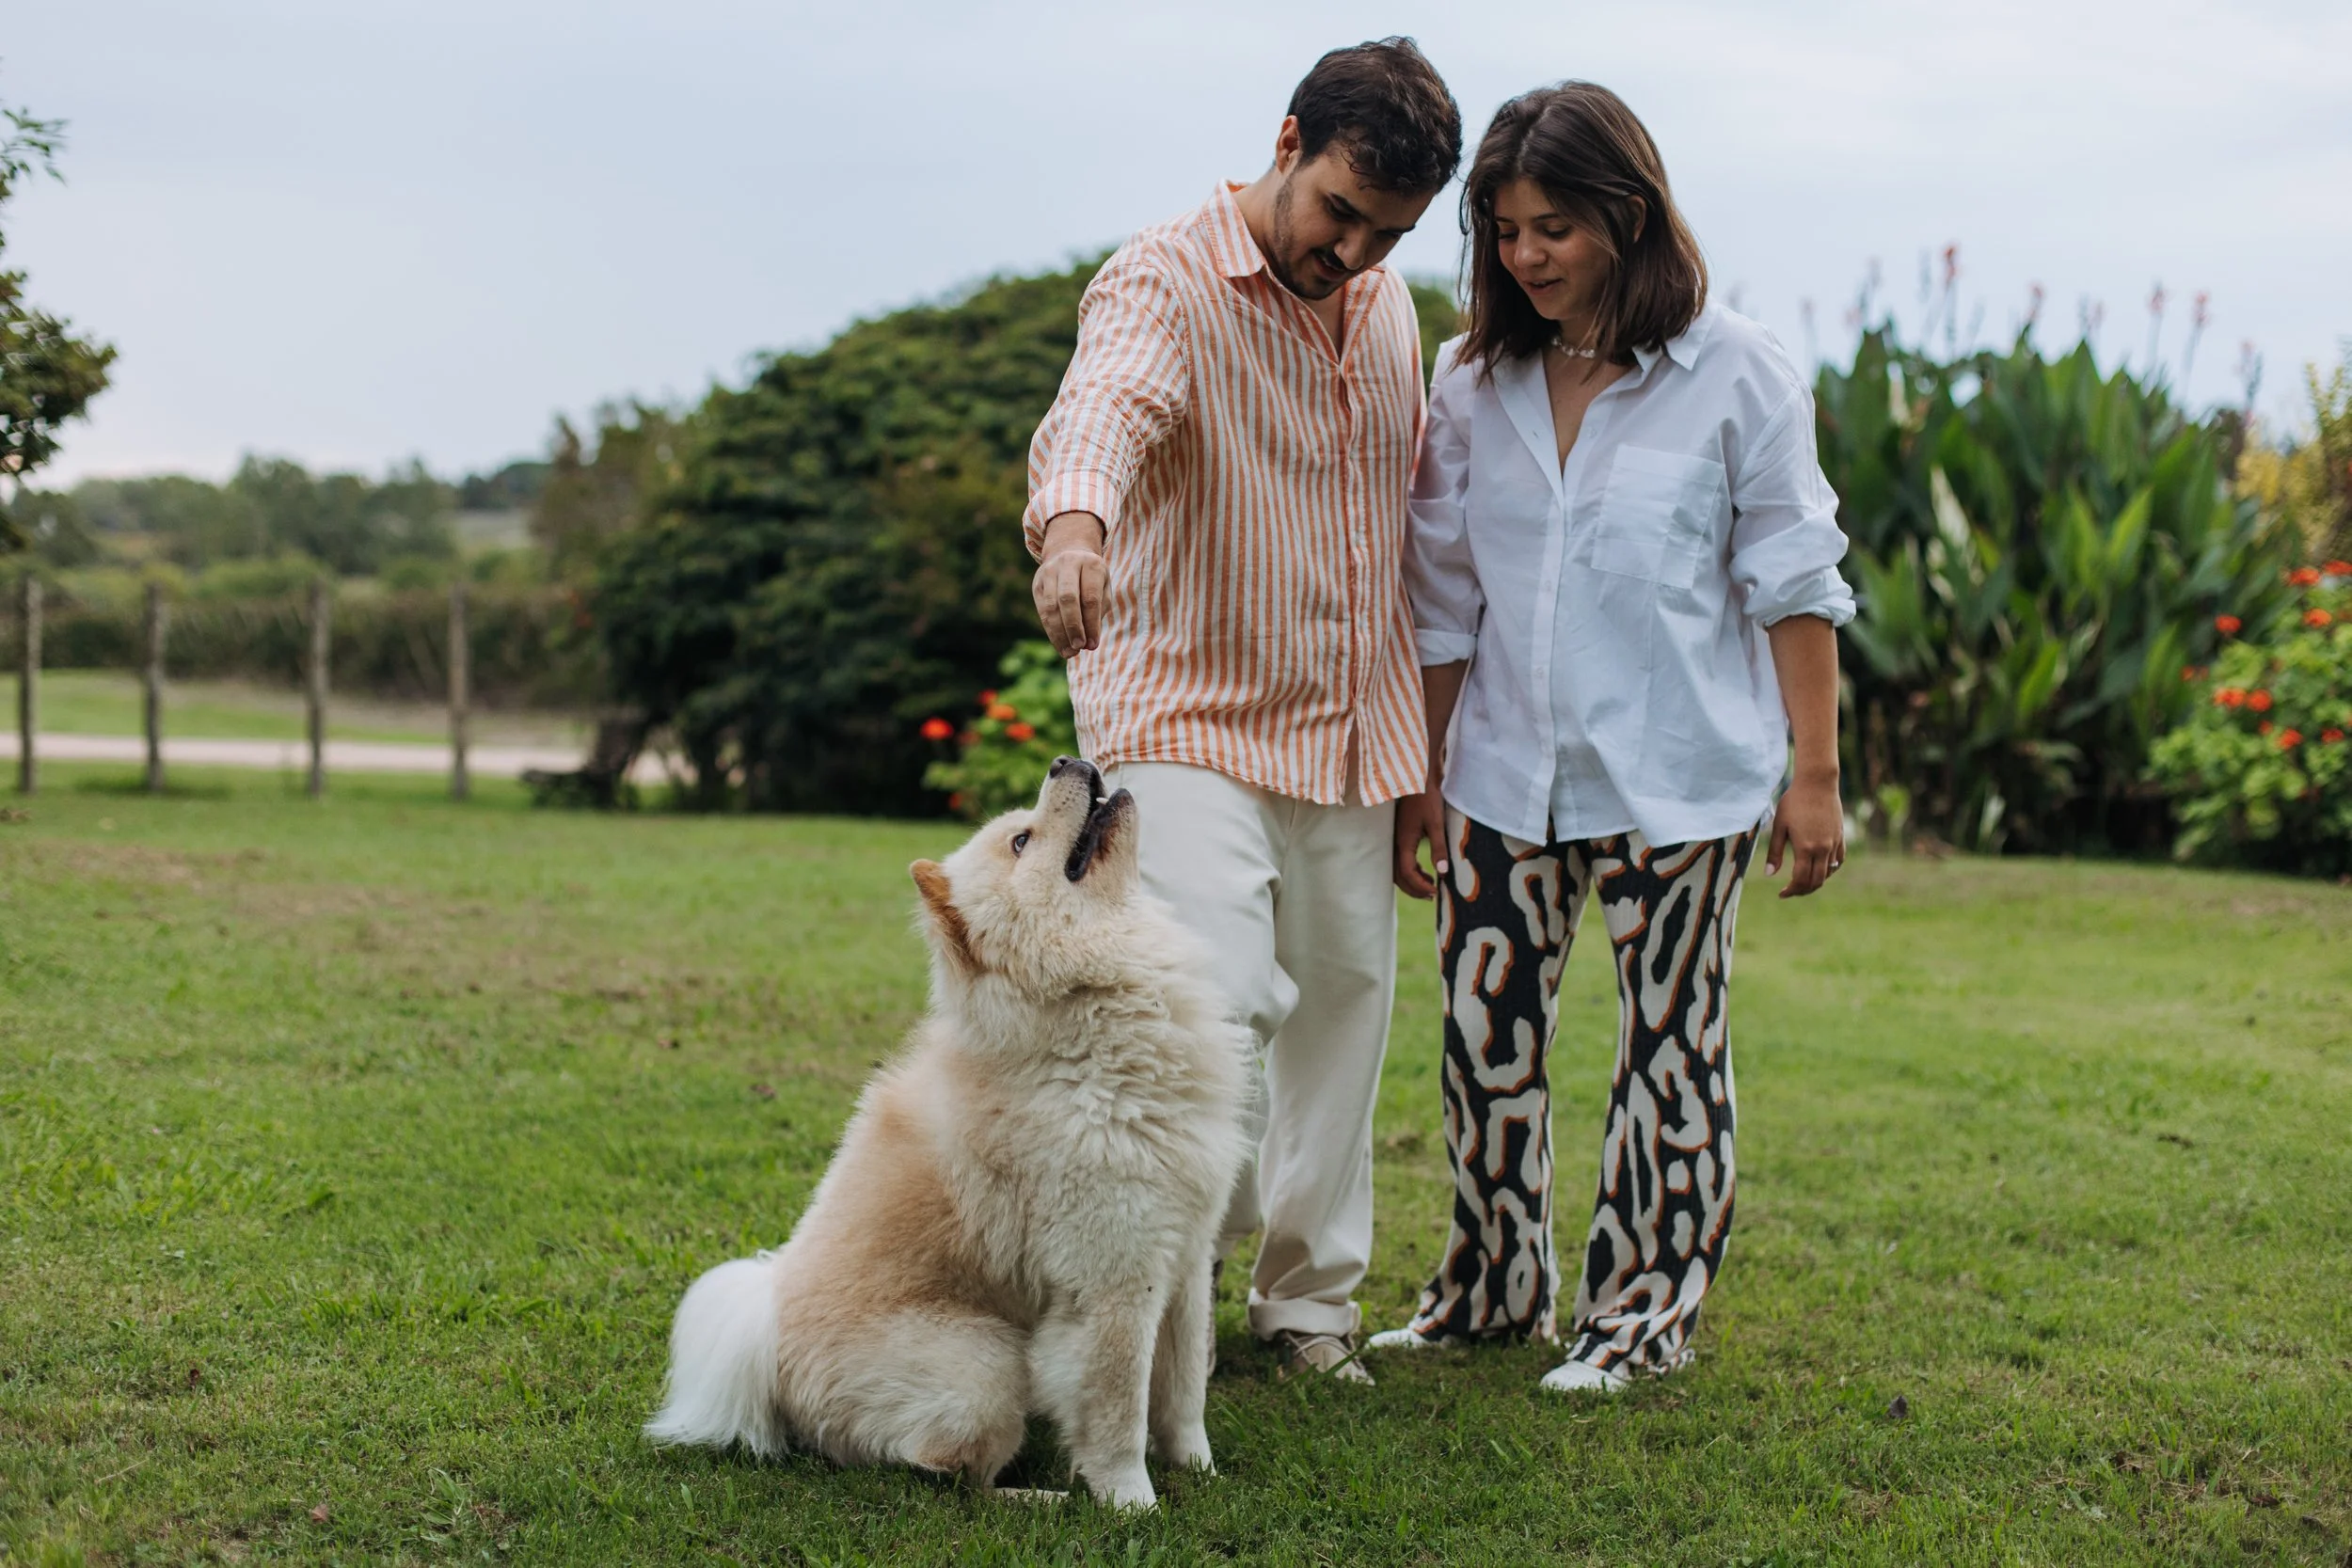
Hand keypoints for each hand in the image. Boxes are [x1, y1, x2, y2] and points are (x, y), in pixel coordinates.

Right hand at [1031, 511, 1106, 656]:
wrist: (1069, 552)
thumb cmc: (1092, 578)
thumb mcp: (1103, 588)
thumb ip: (1099, 611)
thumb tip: (1089, 642)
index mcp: (1090, 564)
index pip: (1090, 597)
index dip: (1091, 623)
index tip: (1093, 645)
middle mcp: (1067, 564)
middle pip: (1067, 599)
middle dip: (1073, 626)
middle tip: (1079, 647)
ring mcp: (1049, 572)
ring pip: (1051, 606)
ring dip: (1059, 633)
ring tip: (1069, 653)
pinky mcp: (1037, 584)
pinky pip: (1042, 610)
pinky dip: (1051, 631)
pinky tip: (1060, 645)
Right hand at [1393, 790, 1449, 898]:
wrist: (1416, 778)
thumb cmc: (1427, 798)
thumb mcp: (1436, 823)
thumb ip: (1439, 848)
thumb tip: (1443, 872)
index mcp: (1403, 842)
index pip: (1407, 873)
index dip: (1420, 886)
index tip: (1435, 892)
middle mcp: (1395, 844)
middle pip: (1398, 876)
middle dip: (1414, 889)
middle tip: (1432, 896)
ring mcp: (1394, 840)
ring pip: (1397, 870)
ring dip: (1411, 881)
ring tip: (1430, 886)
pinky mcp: (1398, 836)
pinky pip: (1399, 860)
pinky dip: (1410, 871)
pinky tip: (1424, 870)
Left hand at [1766, 773, 1844, 897]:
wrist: (1817, 783)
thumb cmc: (1794, 802)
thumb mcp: (1779, 826)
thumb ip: (1775, 852)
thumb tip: (1769, 874)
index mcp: (1805, 848)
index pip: (1800, 880)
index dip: (1791, 891)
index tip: (1782, 893)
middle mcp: (1823, 849)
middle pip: (1816, 881)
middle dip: (1803, 891)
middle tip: (1791, 891)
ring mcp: (1834, 843)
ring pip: (1828, 873)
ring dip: (1816, 882)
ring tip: (1803, 882)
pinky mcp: (1840, 837)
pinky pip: (1838, 861)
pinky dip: (1830, 870)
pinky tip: (1820, 869)